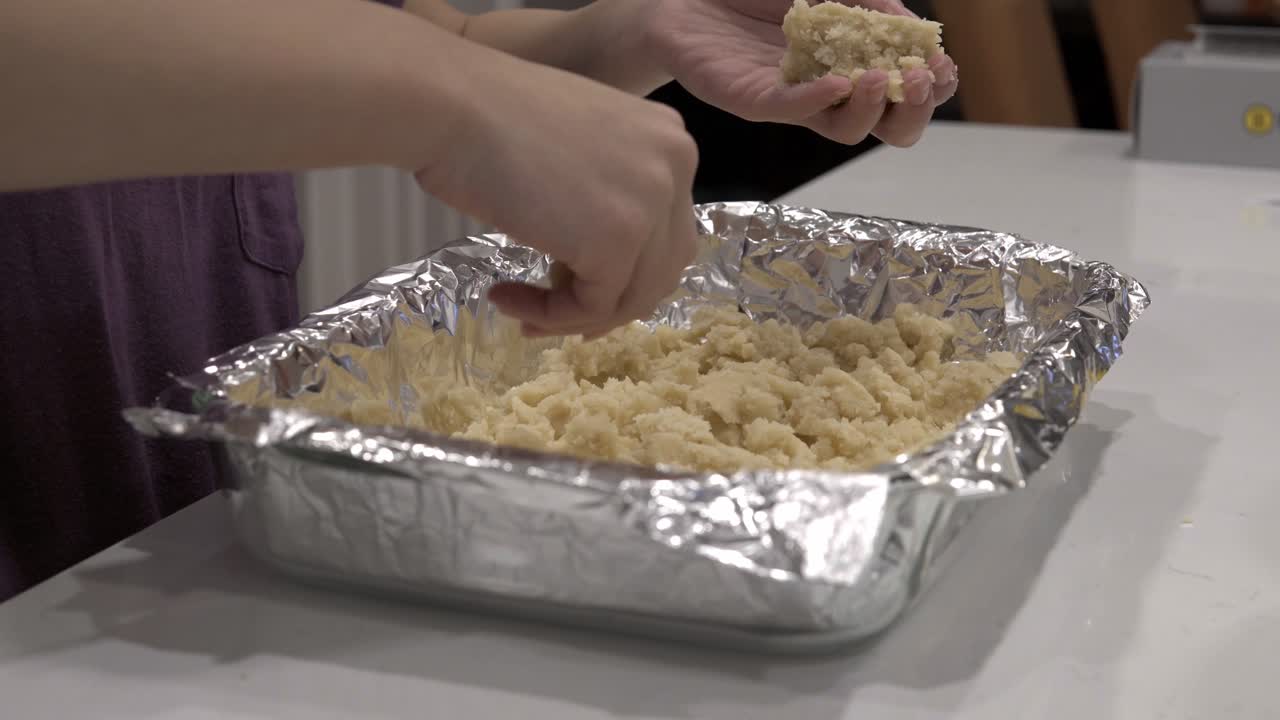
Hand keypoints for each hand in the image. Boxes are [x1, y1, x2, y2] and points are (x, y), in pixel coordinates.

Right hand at [417, 49, 698, 337]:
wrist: (453, 105)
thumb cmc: (490, 116)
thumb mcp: (578, 150)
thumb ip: (608, 197)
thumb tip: (603, 272)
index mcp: (672, 142)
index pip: (667, 234)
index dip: (622, 272)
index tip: (567, 285)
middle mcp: (676, 169)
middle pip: (661, 269)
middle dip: (606, 303)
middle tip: (549, 314)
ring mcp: (651, 205)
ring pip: (630, 297)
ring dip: (573, 316)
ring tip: (519, 310)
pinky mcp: (616, 242)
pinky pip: (591, 306)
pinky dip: (549, 316)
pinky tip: (504, 297)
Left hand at [645, 0, 958, 146]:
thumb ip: (869, 7)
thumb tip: (913, 28)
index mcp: (854, 64)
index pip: (906, 92)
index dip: (933, 88)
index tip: (942, 65)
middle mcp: (829, 91)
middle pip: (885, 126)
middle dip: (913, 110)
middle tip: (919, 80)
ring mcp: (792, 100)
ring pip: (843, 129)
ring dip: (871, 108)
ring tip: (879, 78)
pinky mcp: (752, 99)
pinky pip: (789, 110)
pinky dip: (816, 100)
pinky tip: (835, 81)